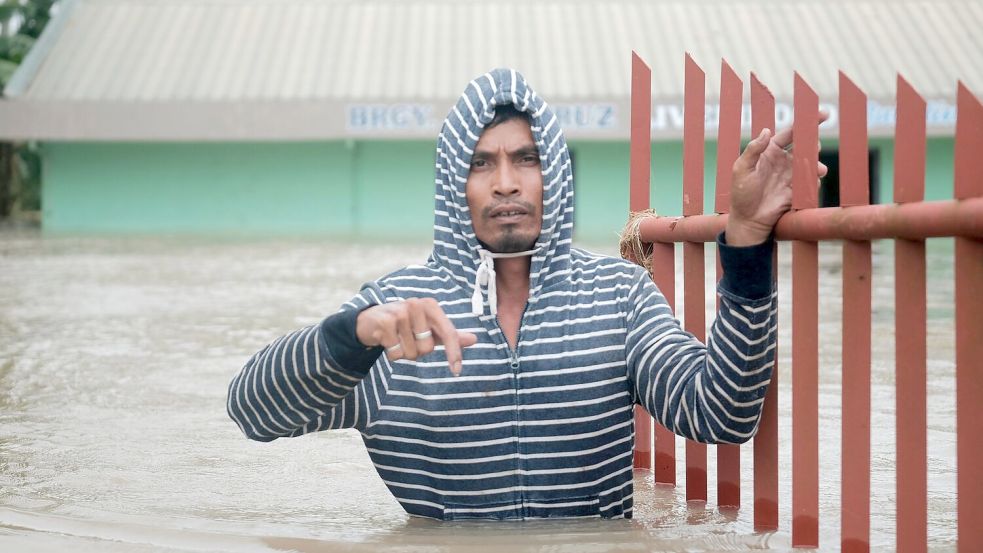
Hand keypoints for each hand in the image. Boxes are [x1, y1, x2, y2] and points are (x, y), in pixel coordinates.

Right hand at [355, 298, 477, 375]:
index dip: (454, 353)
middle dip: (417, 351)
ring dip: (403, 353)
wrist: (371, 319)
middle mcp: (417, 305)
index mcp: (431, 306)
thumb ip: (450, 335)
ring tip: (396, 339)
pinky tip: (386, 340)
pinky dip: (392, 353)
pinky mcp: (385, 322)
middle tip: (407, 339)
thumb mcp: (429, 328)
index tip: (456, 371)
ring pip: (411, 353)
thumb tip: (474, 339)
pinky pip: (396, 353)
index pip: (448, 333)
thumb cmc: (405, 325)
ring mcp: (400, 312)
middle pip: (427, 348)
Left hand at [726, 111, 829, 245]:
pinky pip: (811, 181)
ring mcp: (792, 174)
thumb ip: (753, 149)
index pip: (791, 132)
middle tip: (814, 147)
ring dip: (816, 163)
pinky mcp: (798, 189)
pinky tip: (811, 183)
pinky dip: (814, 180)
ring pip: (811, 162)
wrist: (748, 220)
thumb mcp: (741, 169)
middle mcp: (784, 160)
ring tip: (818, 169)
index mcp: (770, 150)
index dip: (806, 122)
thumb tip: (766, 130)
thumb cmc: (741, 193)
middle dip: (813, 143)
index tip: (823, 114)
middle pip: (805, 145)